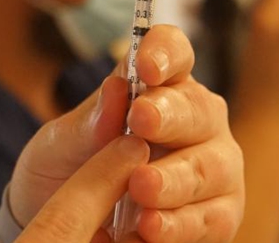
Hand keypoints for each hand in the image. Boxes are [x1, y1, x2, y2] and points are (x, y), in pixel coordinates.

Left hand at [8, 25, 243, 241]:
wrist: (64, 230)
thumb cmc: (66, 172)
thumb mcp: (59, 146)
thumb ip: (88, 122)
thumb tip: (116, 90)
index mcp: (160, 87)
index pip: (174, 52)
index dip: (165, 52)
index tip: (145, 66)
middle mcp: (197, 121)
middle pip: (199, 108)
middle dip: (171, 115)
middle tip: (141, 121)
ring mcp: (214, 168)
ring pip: (209, 167)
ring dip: (175, 178)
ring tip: (140, 187)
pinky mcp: (219, 215)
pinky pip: (211, 219)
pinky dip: (180, 225)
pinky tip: (150, 228)